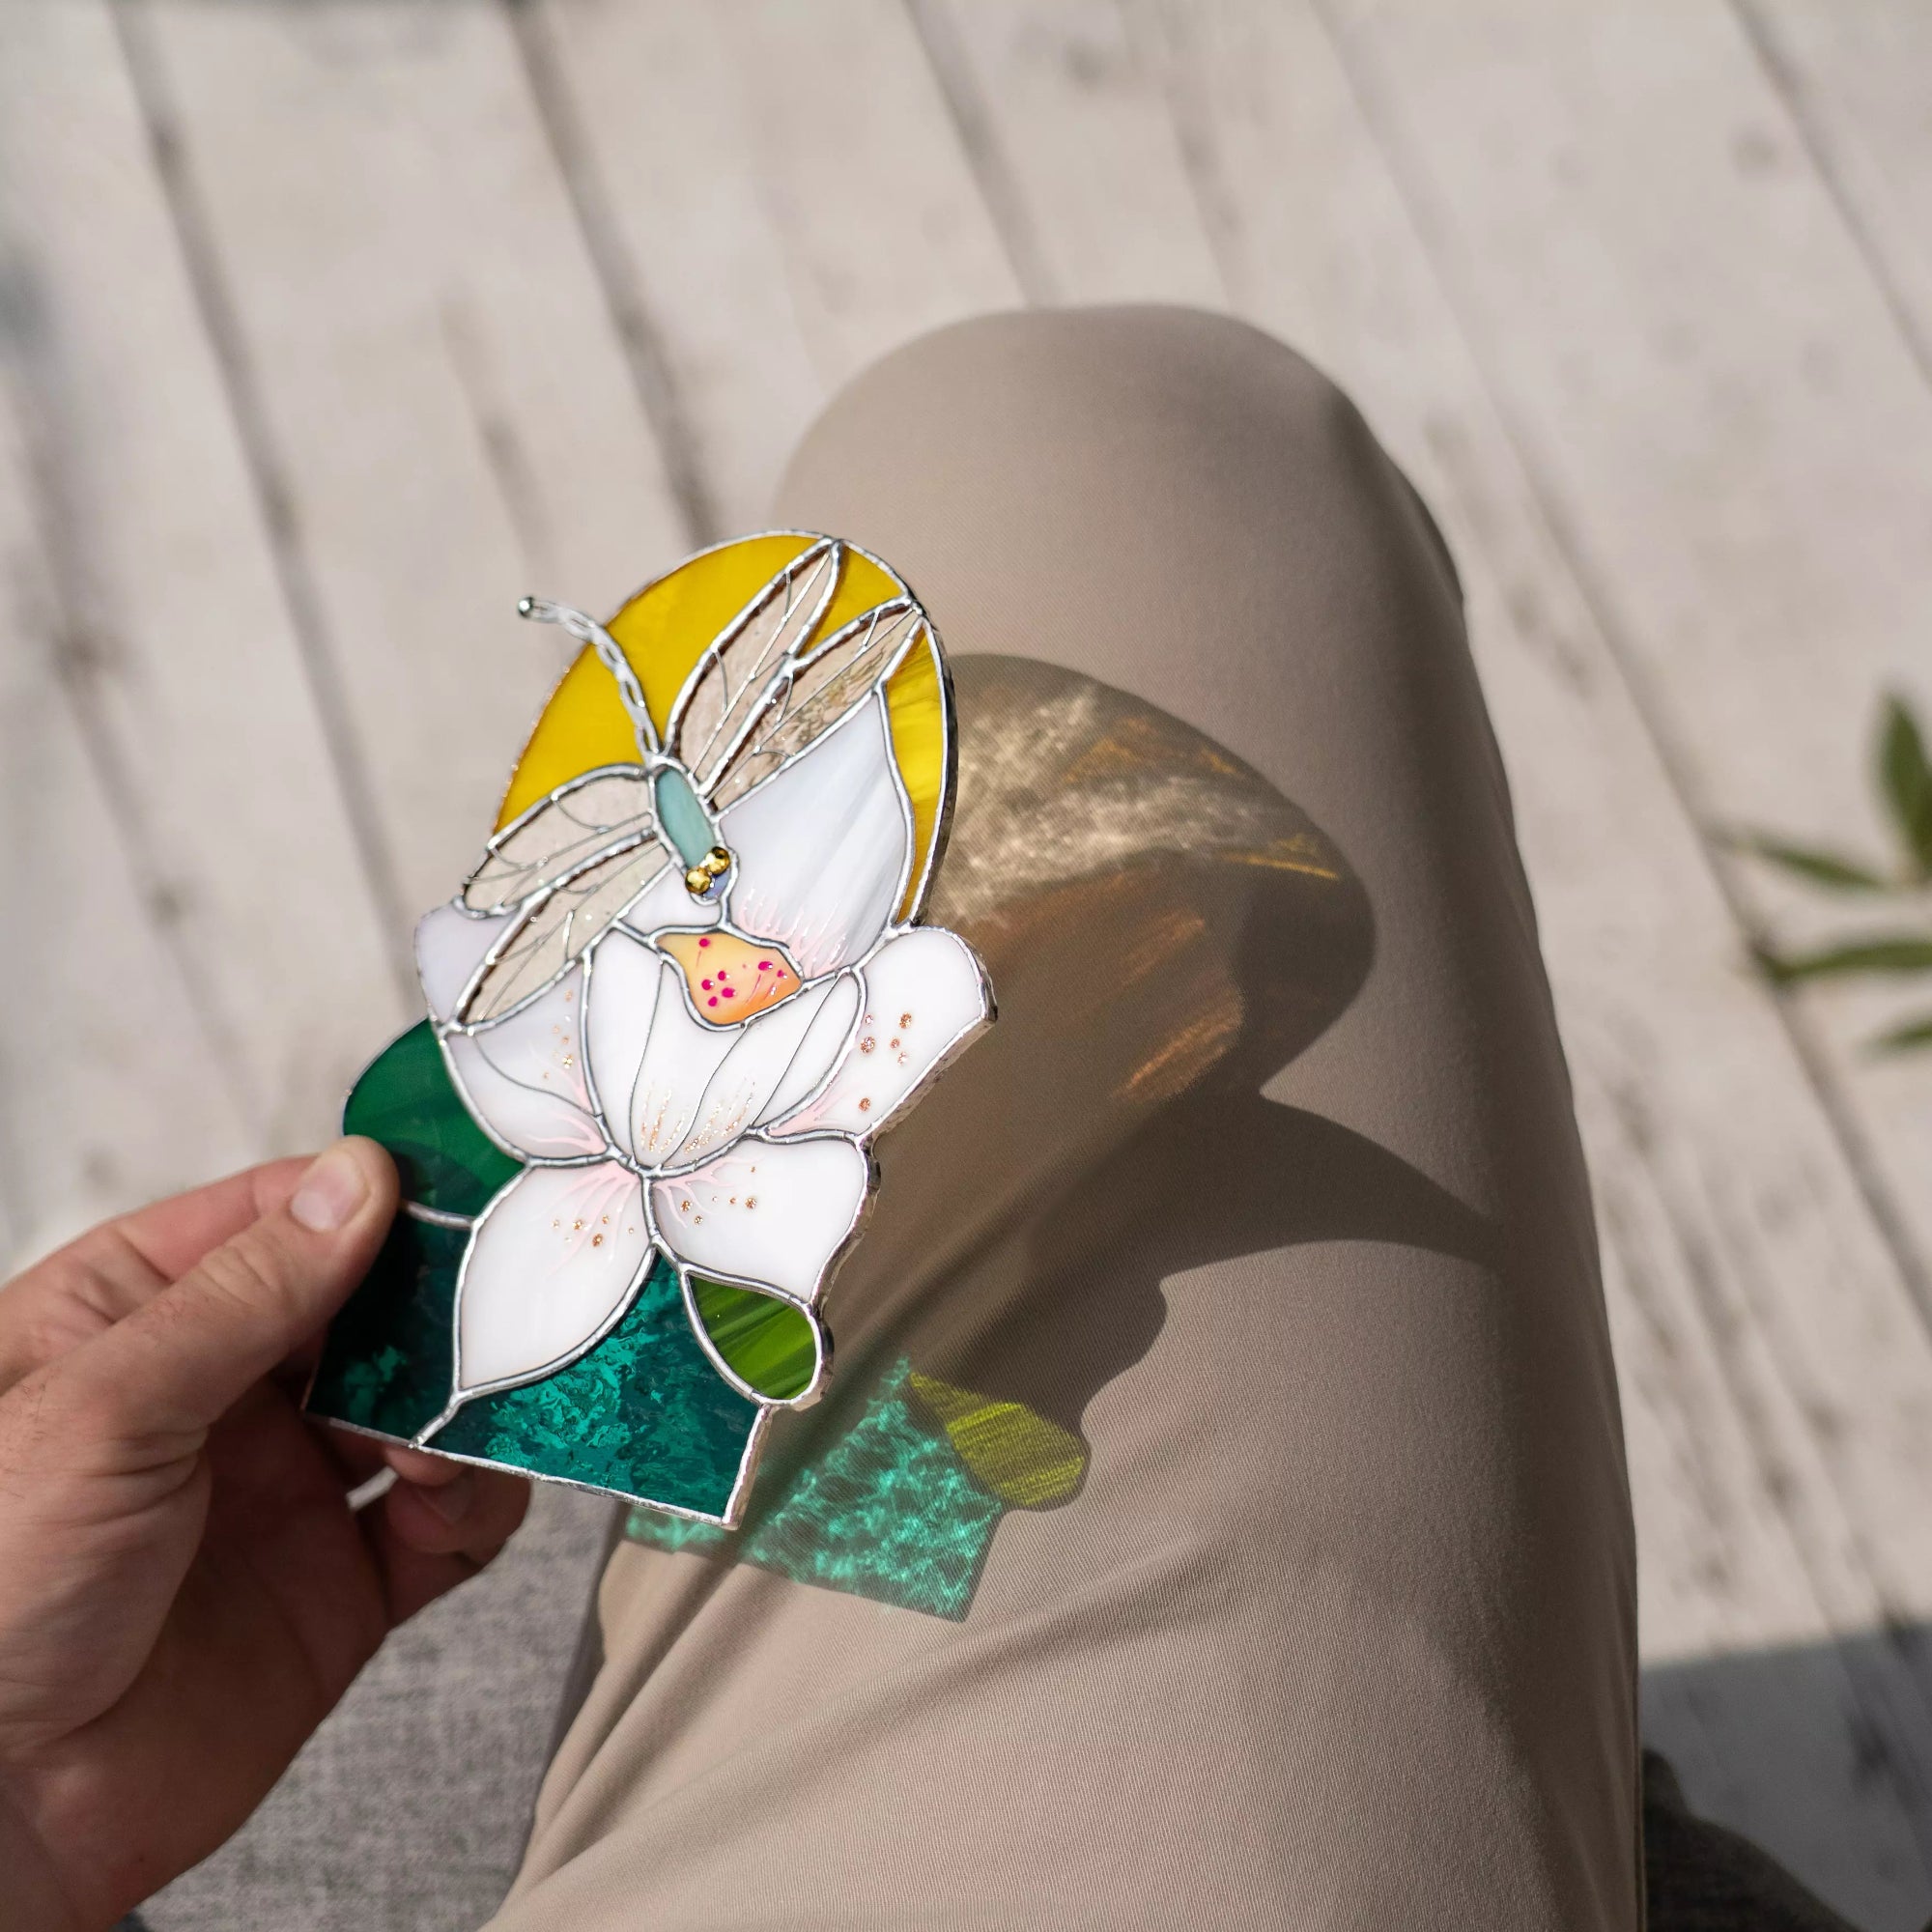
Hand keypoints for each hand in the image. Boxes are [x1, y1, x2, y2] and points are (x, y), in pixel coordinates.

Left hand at [0, 1140, 529, 1931]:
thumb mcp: (102, 1413)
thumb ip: (243, 1298)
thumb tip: (360, 1178)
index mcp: (138, 1322)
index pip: (277, 1220)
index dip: (369, 1200)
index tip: (458, 1195)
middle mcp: (224, 1394)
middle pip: (372, 1309)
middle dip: (440, 1313)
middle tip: (492, 1321)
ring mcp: (288, 1488)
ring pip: (426, 1409)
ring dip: (465, 1412)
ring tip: (446, 1445)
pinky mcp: (342, 1585)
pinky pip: (448, 1525)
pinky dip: (477, 1508)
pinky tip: (448, 1511)